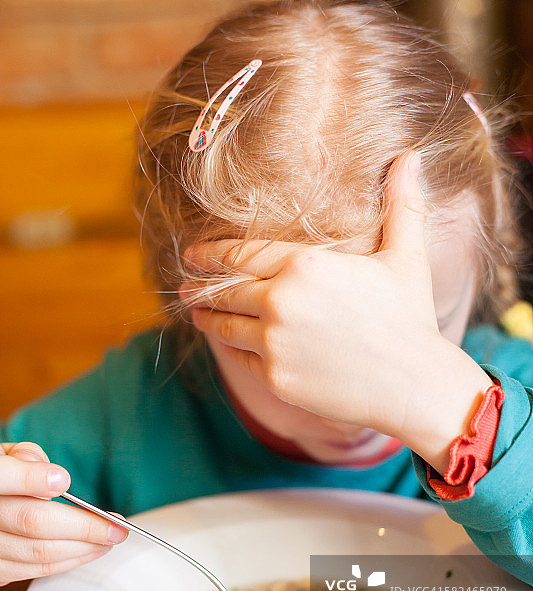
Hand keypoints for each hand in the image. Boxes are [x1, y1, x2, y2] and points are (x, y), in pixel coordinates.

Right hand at [0, 442, 126, 586]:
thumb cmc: (1, 476)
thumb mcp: (7, 454)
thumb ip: (28, 457)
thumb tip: (52, 474)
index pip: (4, 477)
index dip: (33, 479)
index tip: (63, 481)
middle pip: (33, 522)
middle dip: (84, 526)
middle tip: (116, 526)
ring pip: (38, 553)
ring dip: (83, 549)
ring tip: (110, 539)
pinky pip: (34, 570)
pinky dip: (68, 561)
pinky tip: (88, 550)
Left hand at [182, 151, 492, 472]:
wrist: (414, 385)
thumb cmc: (411, 317)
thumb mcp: (406, 256)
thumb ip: (402, 205)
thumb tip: (411, 155)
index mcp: (304, 265)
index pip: (242, 254)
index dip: (212, 254)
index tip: (192, 254)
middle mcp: (279, 302)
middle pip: (226, 290)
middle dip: (201, 286)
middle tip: (184, 284)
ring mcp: (273, 343)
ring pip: (226, 327)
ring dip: (208, 318)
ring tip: (197, 314)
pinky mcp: (275, 378)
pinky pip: (243, 360)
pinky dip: (235, 351)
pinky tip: (231, 347)